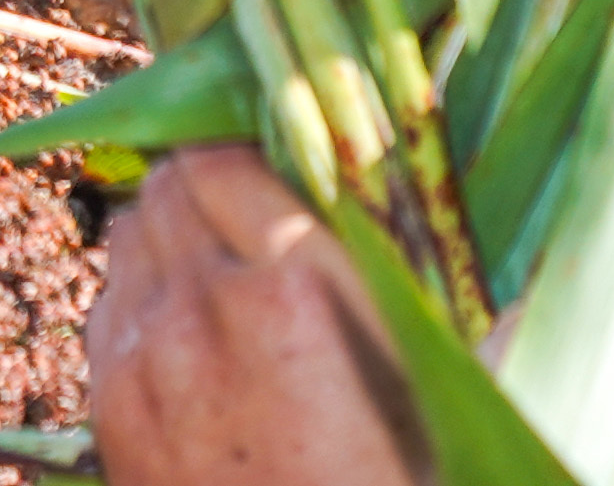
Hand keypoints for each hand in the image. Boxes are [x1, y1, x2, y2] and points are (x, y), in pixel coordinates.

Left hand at [84, 150, 420, 485]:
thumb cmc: (399, 479)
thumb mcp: (435, 398)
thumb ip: (424, 301)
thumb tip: (503, 227)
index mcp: (291, 296)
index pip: (231, 160)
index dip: (261, 159)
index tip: (295, 174)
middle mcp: (201, 311)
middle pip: (171, 185)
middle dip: (212, 188)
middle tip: (262, 214)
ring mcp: (142, 357)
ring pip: (134, 234)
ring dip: (175, 236)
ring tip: (231, 273)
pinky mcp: (110, 404)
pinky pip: (113, 303)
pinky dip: (147, 297)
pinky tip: (197, 336)